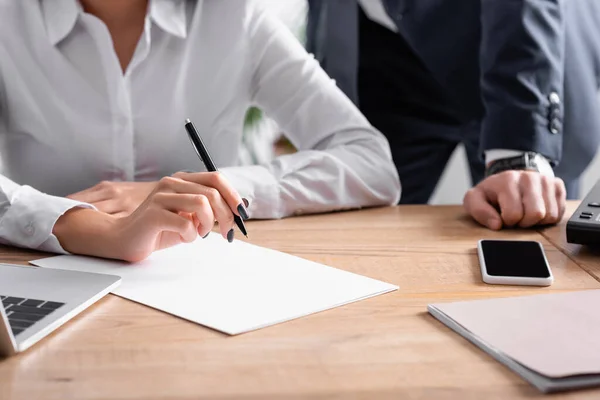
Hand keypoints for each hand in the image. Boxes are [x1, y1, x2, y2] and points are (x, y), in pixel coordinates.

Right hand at [54, 172, 247, 261]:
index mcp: (182, 181)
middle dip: (226, 215)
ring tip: (200, 234)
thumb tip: (240, 207)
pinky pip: (185, 223)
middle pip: (212, 192)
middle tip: (226, 232)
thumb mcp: (189, 217)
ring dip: (208, 224)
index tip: (241, 214)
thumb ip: (209, 209)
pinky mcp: (153, 214)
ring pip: (202, 204)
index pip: (216, 178)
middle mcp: (171, 183)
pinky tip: (184, 238)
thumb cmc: (159, 230)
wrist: (123, 239)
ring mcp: (161, 197)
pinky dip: (191, 235)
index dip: (233, 195)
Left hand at [463, 171, 565, 229]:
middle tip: (516, 217)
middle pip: (536, 214)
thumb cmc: (492, 193)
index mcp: (507, 180)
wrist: (509, 178)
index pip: (514, 214)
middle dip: (524, 222)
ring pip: (549, 215)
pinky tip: (537, 209)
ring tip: (526, 212)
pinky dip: (548, 217)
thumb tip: (496, 224)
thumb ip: (479, 211)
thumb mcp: (475, 199)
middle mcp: (528, 177)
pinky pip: (559, 213)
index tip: (503, 216)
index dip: (508, 221)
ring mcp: (545, 180)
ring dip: (536, 220)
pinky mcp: (557, 185)